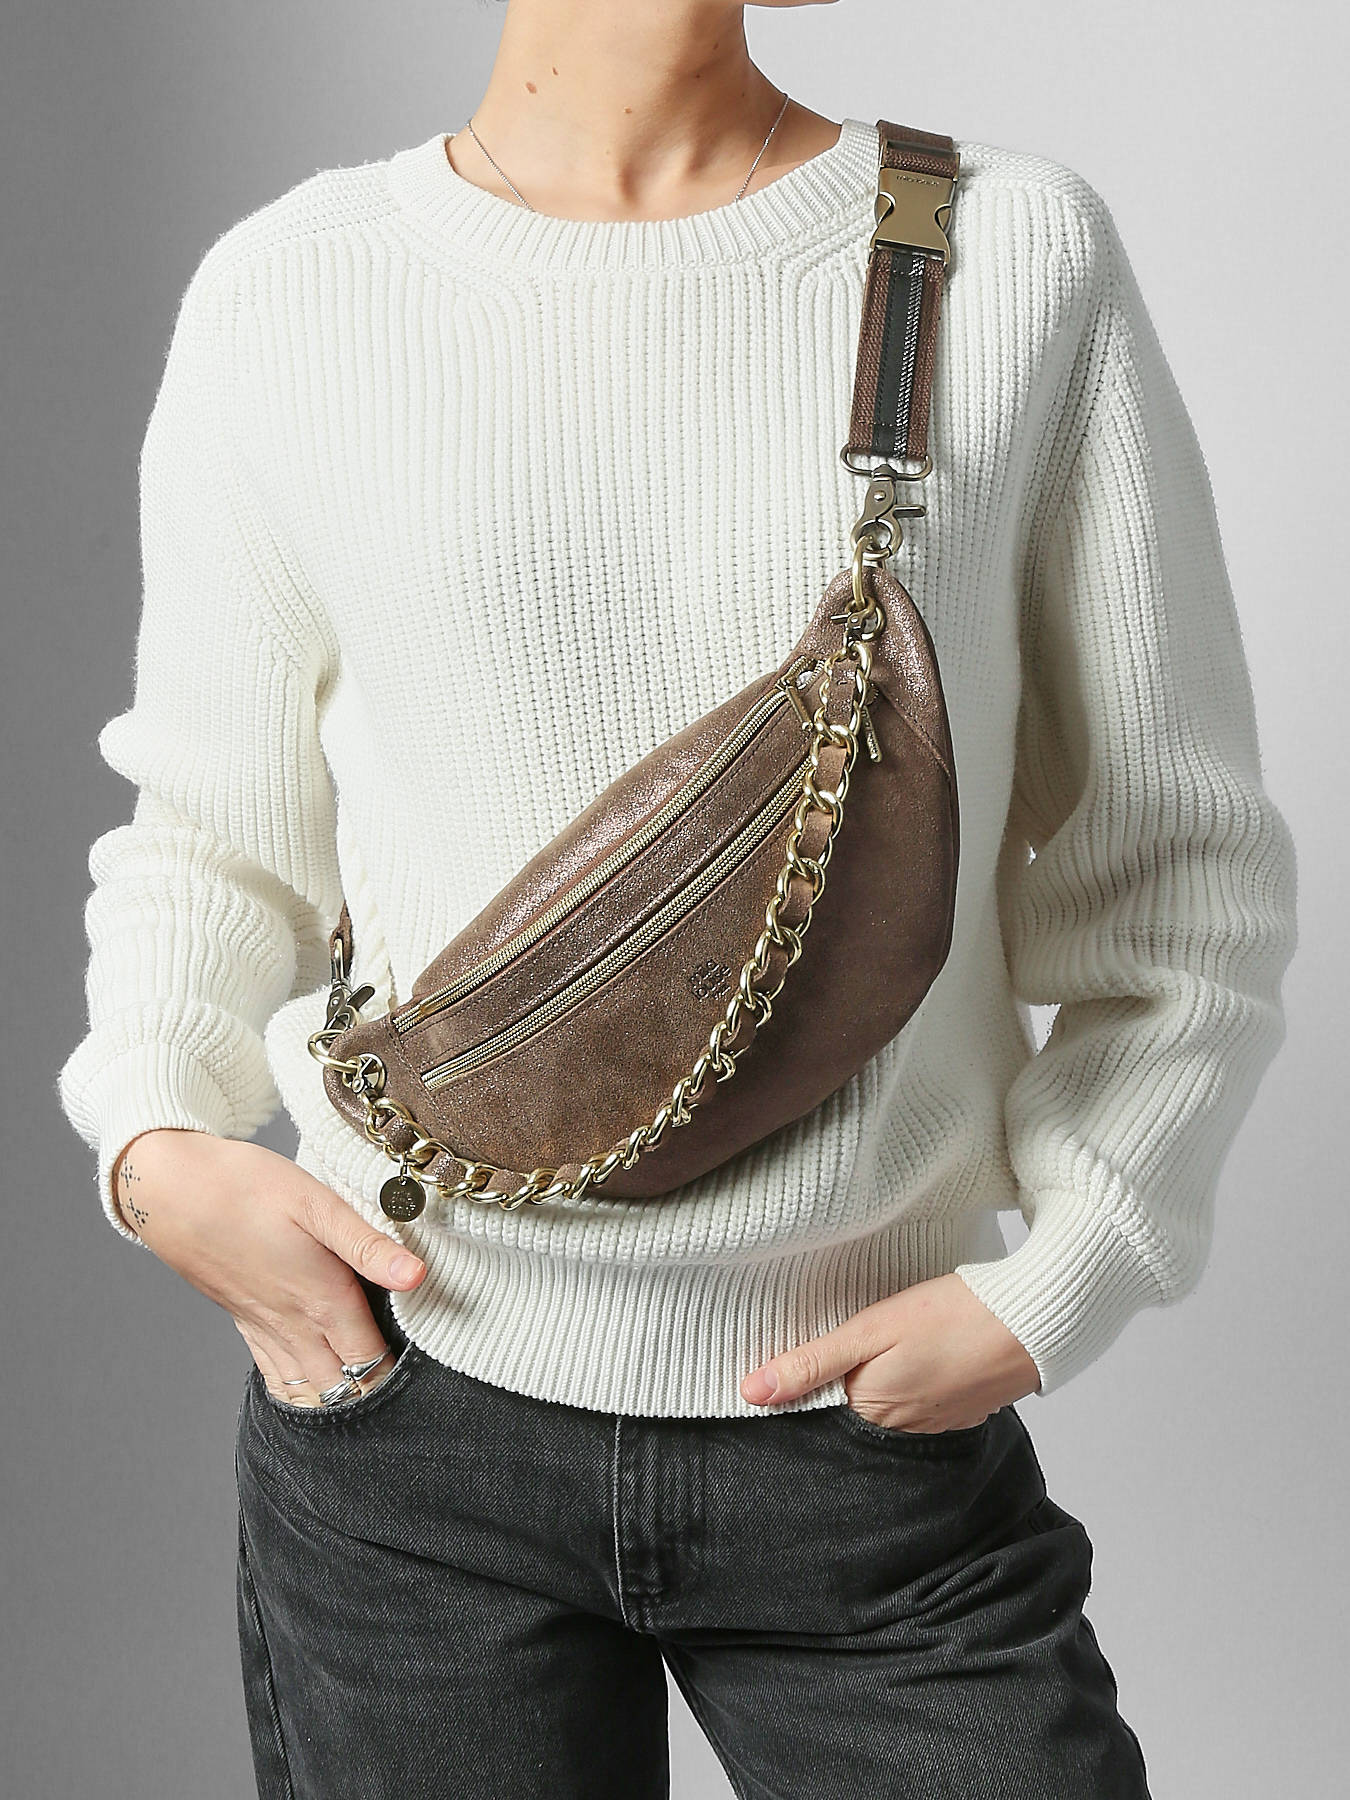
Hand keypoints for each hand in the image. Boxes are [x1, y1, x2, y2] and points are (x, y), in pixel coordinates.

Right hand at [111, 1128, 426, 1406]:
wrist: (171, 1190)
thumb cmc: (246, 1187)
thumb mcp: (316, 1203)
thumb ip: (367, 1245)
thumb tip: (417, 1275)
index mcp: (322, 1299)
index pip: (372, 1361)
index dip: (401, 1376)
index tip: (430, 1379)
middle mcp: (294, 1325)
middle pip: (343, 1387)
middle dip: (374, 1396)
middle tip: (410, 1404)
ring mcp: (265, 1328)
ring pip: (308, 1390)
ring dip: (337, 1401)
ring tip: (369, 1409)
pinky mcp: (244, 1321)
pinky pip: (275, 1376)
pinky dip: (299, 1392)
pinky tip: (313, 1393)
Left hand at [739, 1273, 1041, 1429]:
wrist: (1031, 1320)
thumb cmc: (951, 1316)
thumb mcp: (871, 1331)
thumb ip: (812, 1363)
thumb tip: (752, 1393)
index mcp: (871, 1409)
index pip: (817, 1412)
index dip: (799, 1390)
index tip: (788, 1367)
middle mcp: (901, 1428)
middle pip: (852, 1414)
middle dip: (838, 1389)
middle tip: (841, 1349)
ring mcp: (936, 1423)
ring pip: (887, 1410)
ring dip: (876, 1386)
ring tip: (878, 1350)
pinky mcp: (962, 1411)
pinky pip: (921, 1406)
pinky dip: (911, 1386)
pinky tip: (915, 1358)